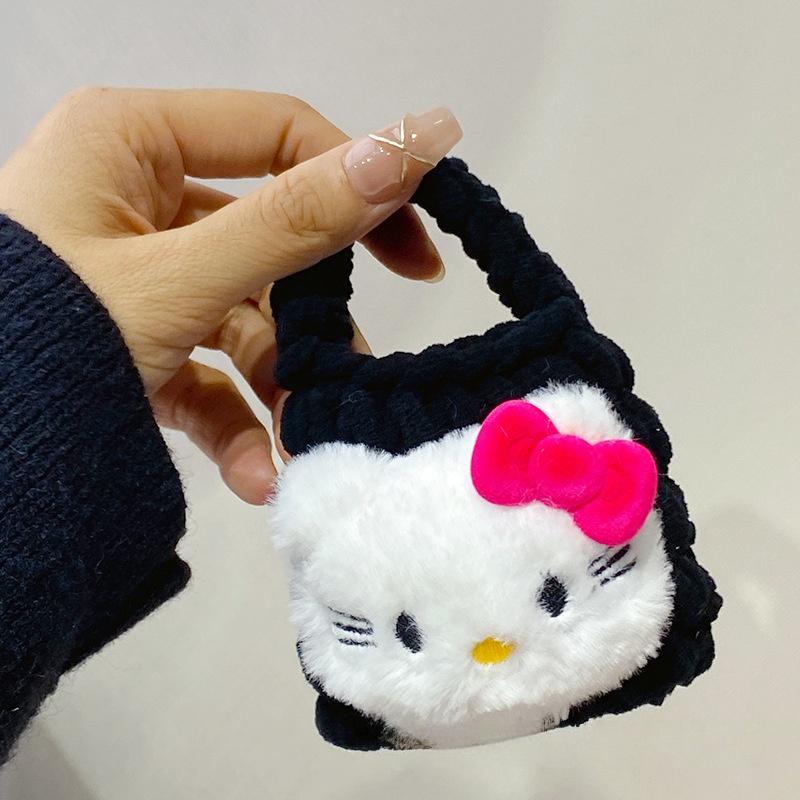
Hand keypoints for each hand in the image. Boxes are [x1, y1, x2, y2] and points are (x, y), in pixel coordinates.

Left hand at [0, 87, 460, 503]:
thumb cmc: (41, 340)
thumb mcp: (179, 280)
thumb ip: (296, 220)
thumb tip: (412, 143)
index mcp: (132, 142)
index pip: (280, 136)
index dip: (359, 185)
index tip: (416, 255)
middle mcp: (134, 197)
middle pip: (268, 242)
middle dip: (310, 319)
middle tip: (355, 370)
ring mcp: (135, 274)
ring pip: (241, 318)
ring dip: (275, 385)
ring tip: (298, 442)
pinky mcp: (134, 342)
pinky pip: (201, 371)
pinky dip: (234, 422)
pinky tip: (257, 475)